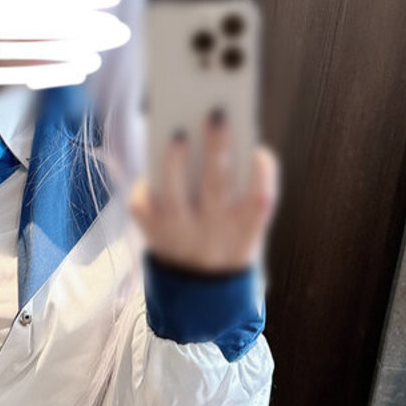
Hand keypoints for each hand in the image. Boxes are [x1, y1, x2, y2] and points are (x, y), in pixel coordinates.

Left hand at [129, 110, 280, 274]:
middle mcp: (213, 234)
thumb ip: (240, 190)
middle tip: (215, 114)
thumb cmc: (226, 240)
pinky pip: (143, 206)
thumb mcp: (245, 225)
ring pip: (174, 196)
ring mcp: (180, 236)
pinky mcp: (153, 236)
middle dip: (216, 148)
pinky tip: (153, 166)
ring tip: (178, 134)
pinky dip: (145, 184)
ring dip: (175, 162)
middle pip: (216, 186)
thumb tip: (221, 138)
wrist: (200, 291)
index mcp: (245, 230)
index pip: (260, 201)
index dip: (262, 174)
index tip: (258, 150)